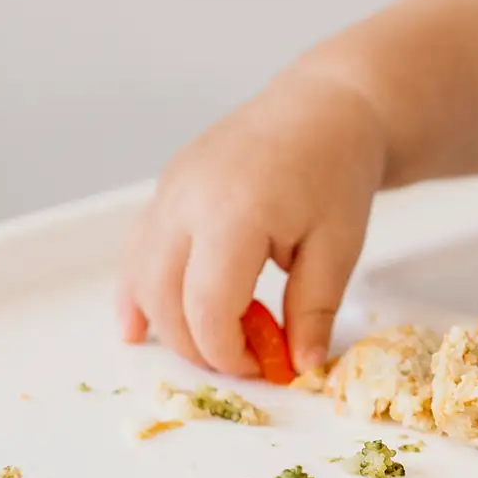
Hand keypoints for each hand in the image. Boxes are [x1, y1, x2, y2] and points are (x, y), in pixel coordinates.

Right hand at [119, 73, 385, 377]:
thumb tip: (301, 366)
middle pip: (165, 299)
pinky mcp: (166, 189)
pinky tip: (137, 328)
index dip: (228, 352)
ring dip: (167, 324)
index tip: (263, 367)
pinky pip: (137, 251)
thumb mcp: (340, 247)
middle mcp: (186, 201)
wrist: (325, 110)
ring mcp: (169, 191)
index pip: (207, 308)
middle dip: (198, 345)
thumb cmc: (337, 172)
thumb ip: (315, 309)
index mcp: (234, 214)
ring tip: (210, 347)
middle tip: (243, 362)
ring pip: (141, 277)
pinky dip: (137, 292)